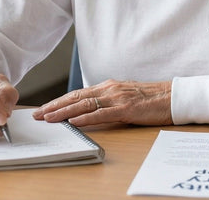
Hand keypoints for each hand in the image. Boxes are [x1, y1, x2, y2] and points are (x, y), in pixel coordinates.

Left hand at [32, 79, 171, 127]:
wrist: (171, 96)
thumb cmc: (150, 99)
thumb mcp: (124, 97)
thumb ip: (107, 102)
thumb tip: (89, 112)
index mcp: (108, 86)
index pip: (78, 93)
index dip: (59, 101)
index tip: (44, 108)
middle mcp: (109, 89)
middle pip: (76, 97)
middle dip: (54, 106)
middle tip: (37, 114)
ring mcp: (117, 98)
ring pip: (84, 104)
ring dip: (64, 112)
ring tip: (48, 118)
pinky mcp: (126, 108)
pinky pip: (101, 113)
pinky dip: (85, 117)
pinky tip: (74, 121)